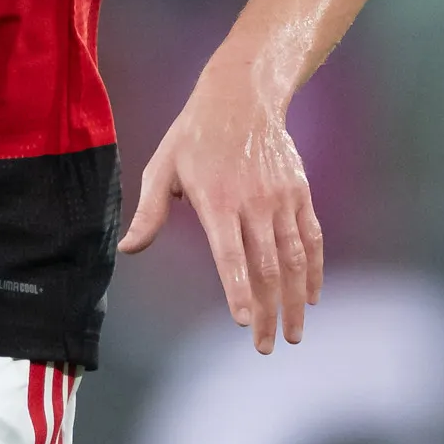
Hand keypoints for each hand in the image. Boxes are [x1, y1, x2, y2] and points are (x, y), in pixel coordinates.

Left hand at [118, 60, 322, 352]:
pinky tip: (313, 297)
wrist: (241, 97)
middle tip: (265, 346)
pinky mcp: (300, 193)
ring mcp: (281, 199)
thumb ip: (149, 212)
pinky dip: (315, 270)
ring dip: (296, 300)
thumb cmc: (193, 136)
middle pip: (266, 267)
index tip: (242, 322)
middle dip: (267, 311)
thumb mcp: (161, 167)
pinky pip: (312, 238)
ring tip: (294, 333)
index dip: (237, 290)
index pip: (229, 255)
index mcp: (217, 201)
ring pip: (295, 258)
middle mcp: (254, 203)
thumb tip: (128, 250)